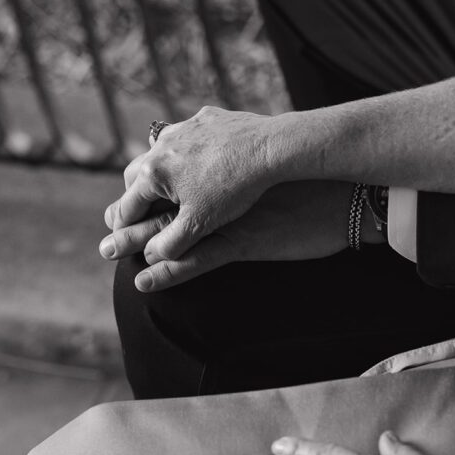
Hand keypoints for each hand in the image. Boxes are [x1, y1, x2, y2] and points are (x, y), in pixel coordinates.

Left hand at [100, 181, 382, 291]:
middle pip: (163, 201)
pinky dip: (169, 271)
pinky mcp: (244, 241)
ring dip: (135, 241)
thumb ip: (257, 174)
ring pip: (170, 231)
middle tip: (105, 225)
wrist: (349, 194)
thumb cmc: (321, 185)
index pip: (179, 179)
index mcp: (228, 175)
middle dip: (130, 213)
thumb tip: (250, 173)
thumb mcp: (282, 174)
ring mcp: (230, 217)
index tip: (130, 198)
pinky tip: (145, 281)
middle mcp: (222, 192)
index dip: (151, 190)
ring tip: (106, 251)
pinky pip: (198, 259)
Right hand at [102, 106, 287, 265]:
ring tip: (166, 186)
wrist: (269, 149)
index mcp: (154, 172)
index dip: (124, 227)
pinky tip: (200, 162)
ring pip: (160, 152)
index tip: (121, 239)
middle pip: (136, 175)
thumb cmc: (234, 189)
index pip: (128, 205)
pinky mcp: (206, 118)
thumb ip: (171, 244)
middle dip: (135, 195)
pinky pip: (188, 137)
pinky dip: (186, 152)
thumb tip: (151, 255)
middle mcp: (161, 144)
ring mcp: (183, 128)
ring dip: (159, 171)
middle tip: (139, 212)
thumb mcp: (200, 225)